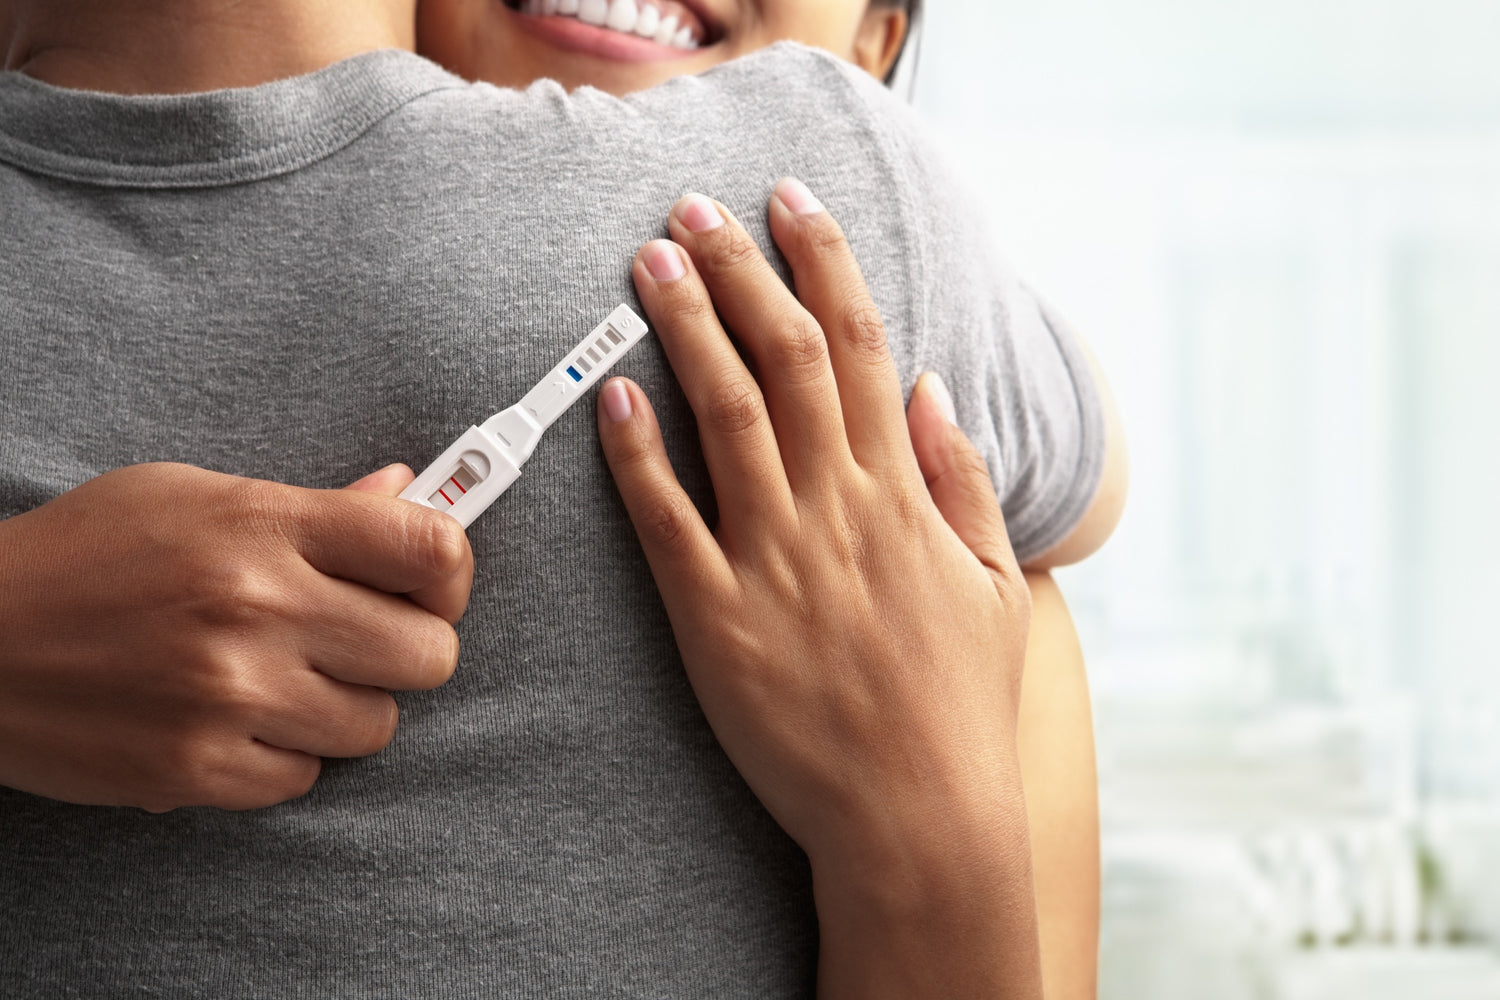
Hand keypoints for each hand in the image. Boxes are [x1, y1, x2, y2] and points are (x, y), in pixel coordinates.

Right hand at [0, 462, 471, 811]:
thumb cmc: (88, 555)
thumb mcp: (196, 497)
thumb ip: (315, 505)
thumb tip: (404, 493)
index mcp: (267, 525)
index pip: (432, 547)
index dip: (451, 571)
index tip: (431, 583)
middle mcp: (260, 608)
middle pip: (431, 653)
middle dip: (407, 648)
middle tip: (362, 639)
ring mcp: (231, 695)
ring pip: (377, 725)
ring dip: (345, 707)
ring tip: (287, 679)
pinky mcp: (197, 769)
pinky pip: (306, 778)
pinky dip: (284, 756)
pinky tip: (237, 721)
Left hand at [597, 181, 1041, 997]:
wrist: (919, 815)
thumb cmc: (959, 705)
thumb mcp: (993, 585)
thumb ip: (964, 482)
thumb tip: (937, 390)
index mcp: (902, 495)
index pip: (863, 347)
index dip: (824, 263)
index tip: (791, 202)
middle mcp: (839, 510)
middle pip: (788, 361)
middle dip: (741, 272)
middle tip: (693, 209)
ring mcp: (776, 562)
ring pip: (727, 418)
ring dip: (687, 332)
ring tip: (649, 267)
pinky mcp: (718, 620)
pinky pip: (670, 522)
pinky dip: (640, 456)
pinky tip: (613, 397)